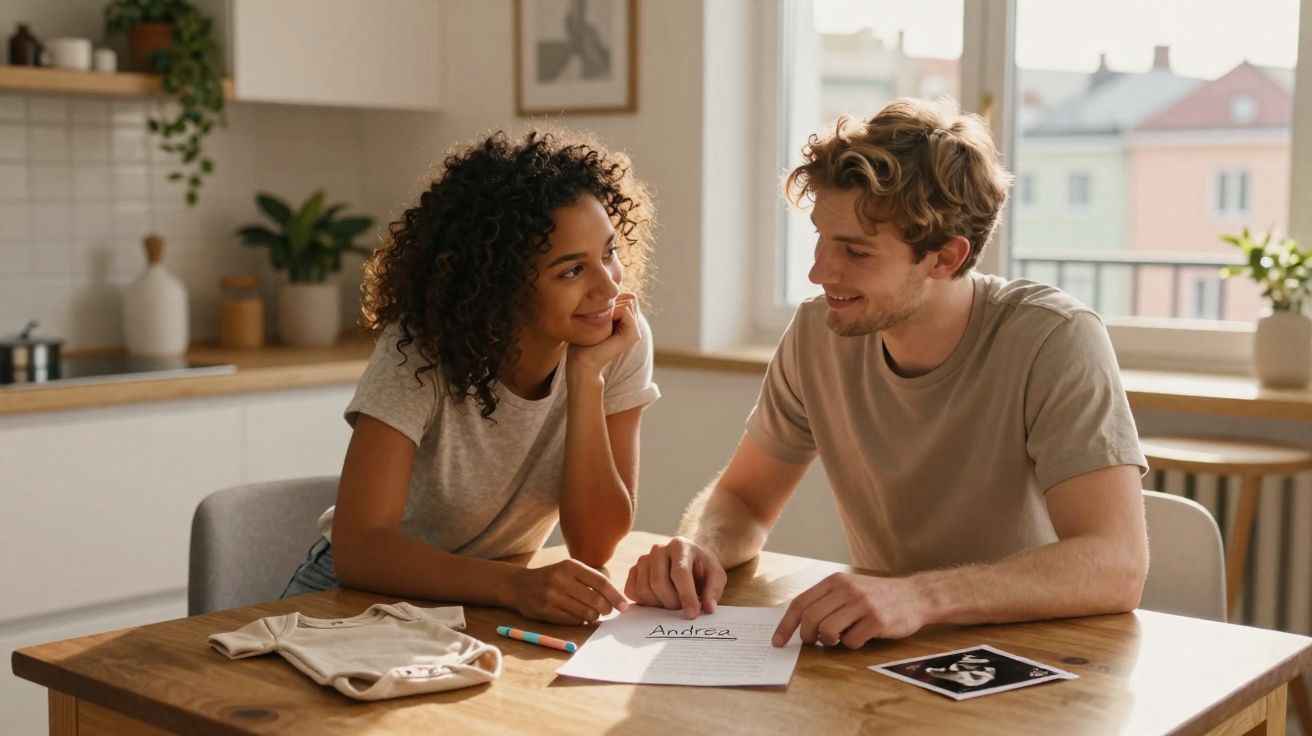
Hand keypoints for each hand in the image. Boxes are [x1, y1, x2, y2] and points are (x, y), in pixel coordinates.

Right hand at [509, 559, 630, 624]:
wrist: (519, 585)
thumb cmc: (552, 577)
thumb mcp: (569, 569)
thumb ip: (590, 579)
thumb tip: (615, 597)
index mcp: (570, 566)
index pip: (600, 582)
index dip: (615, 595)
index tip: (624, 605)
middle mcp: (561, 579)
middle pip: (595, 599)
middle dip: (606, 609)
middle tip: (607, 611)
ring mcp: (552, 596)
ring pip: (586, 612)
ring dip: (594, 616)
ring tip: (593, 613)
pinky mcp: (546, 611)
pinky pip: (573, 621)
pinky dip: (581, 621)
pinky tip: (579, 616)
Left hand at [567, 293, 639, 378]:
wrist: (581, 363)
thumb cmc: (581, 341)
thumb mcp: (591, 318)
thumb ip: (604, 305)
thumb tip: (608, 288)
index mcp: (626, 321)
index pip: (627, 296)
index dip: (610, 299)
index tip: (594, 313)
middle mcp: (633, 325)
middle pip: (629, 297)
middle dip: (612, 301)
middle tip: (596, 318)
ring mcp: (635, 330)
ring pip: (629, 301)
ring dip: (611, 306)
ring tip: (599, 322)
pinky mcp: (633, 335)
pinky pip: (626, 309)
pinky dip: (613, 311)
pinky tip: (603, 325)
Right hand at [625, 536, 727, 618]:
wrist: (688, 558)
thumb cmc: (701, 568)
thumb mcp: (716, 575)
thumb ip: (714, 590)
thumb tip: (707, 607)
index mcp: (680, 546)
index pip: (680, 572)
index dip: (686, 595)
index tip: (692, 614)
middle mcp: (658, 549)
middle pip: (658, 583)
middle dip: (671, 602)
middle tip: (682, 608)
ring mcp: (643, 559)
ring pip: (643, 589)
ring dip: (659, 604)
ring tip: (672, 602)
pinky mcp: (634, 570)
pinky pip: (631, 591)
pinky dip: (644, 602)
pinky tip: (658, 601)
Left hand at [771, 573, 926, 647]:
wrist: (915, 595)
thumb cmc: (877, 595)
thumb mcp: (849, 588)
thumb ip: (826, 600)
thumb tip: (797, 622)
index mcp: (835, 581)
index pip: (800, 603)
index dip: (786, 624)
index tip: (778, 641)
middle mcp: (847, 590)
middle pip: (810, 619)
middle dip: (806, 636)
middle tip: (813, 642)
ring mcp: (862, 605)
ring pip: (827, 631)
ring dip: (829, 642)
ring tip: (839, 638)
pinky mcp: (876, 621)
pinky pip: (850, 642)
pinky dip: (851, 645)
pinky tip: (860, 637)